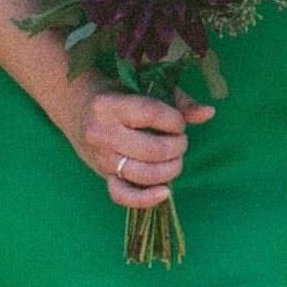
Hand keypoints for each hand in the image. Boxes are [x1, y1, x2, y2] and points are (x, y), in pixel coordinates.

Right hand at [72, 81, 194, 214]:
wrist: (77, 107)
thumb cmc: (117, 94)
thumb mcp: (144, 88)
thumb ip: (177, 100)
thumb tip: (209, 113)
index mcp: (108, 105)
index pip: (151, 114)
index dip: (174, 121)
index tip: (179, 123)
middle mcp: (100, 133)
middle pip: (151, 149)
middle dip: (177, 147)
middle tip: (180, 142)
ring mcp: (101, 157)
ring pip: (142, 173)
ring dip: (169, 169)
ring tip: (176, 159)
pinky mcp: (102, 175)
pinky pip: (123, 195)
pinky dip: (146, 198)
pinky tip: (165, 192)